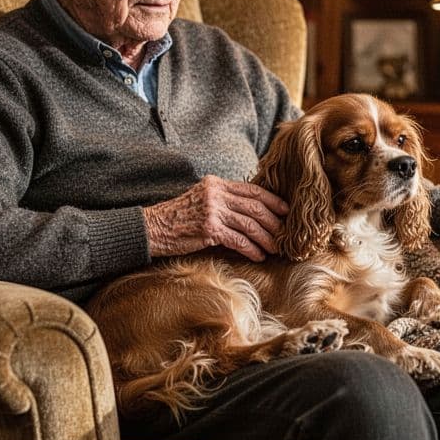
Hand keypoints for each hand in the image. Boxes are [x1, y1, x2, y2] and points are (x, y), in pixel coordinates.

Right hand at [143, 175, 288, 260]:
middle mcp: (216, 194)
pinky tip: (258, 256)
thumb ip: (223, 200)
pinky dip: (251, 249)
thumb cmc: (178, 217)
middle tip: (286, 233)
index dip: (272, 200)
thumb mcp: (201, 199)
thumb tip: (251, 211)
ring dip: (266, 238)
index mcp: (216, 183)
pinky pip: (238, 239)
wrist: (153, 228)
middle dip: (274, 221)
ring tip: (276, 248)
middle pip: (255, 206)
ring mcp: (212, 211)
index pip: (252, 189)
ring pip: (250, 224)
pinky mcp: (208, 229)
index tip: (286, 210)